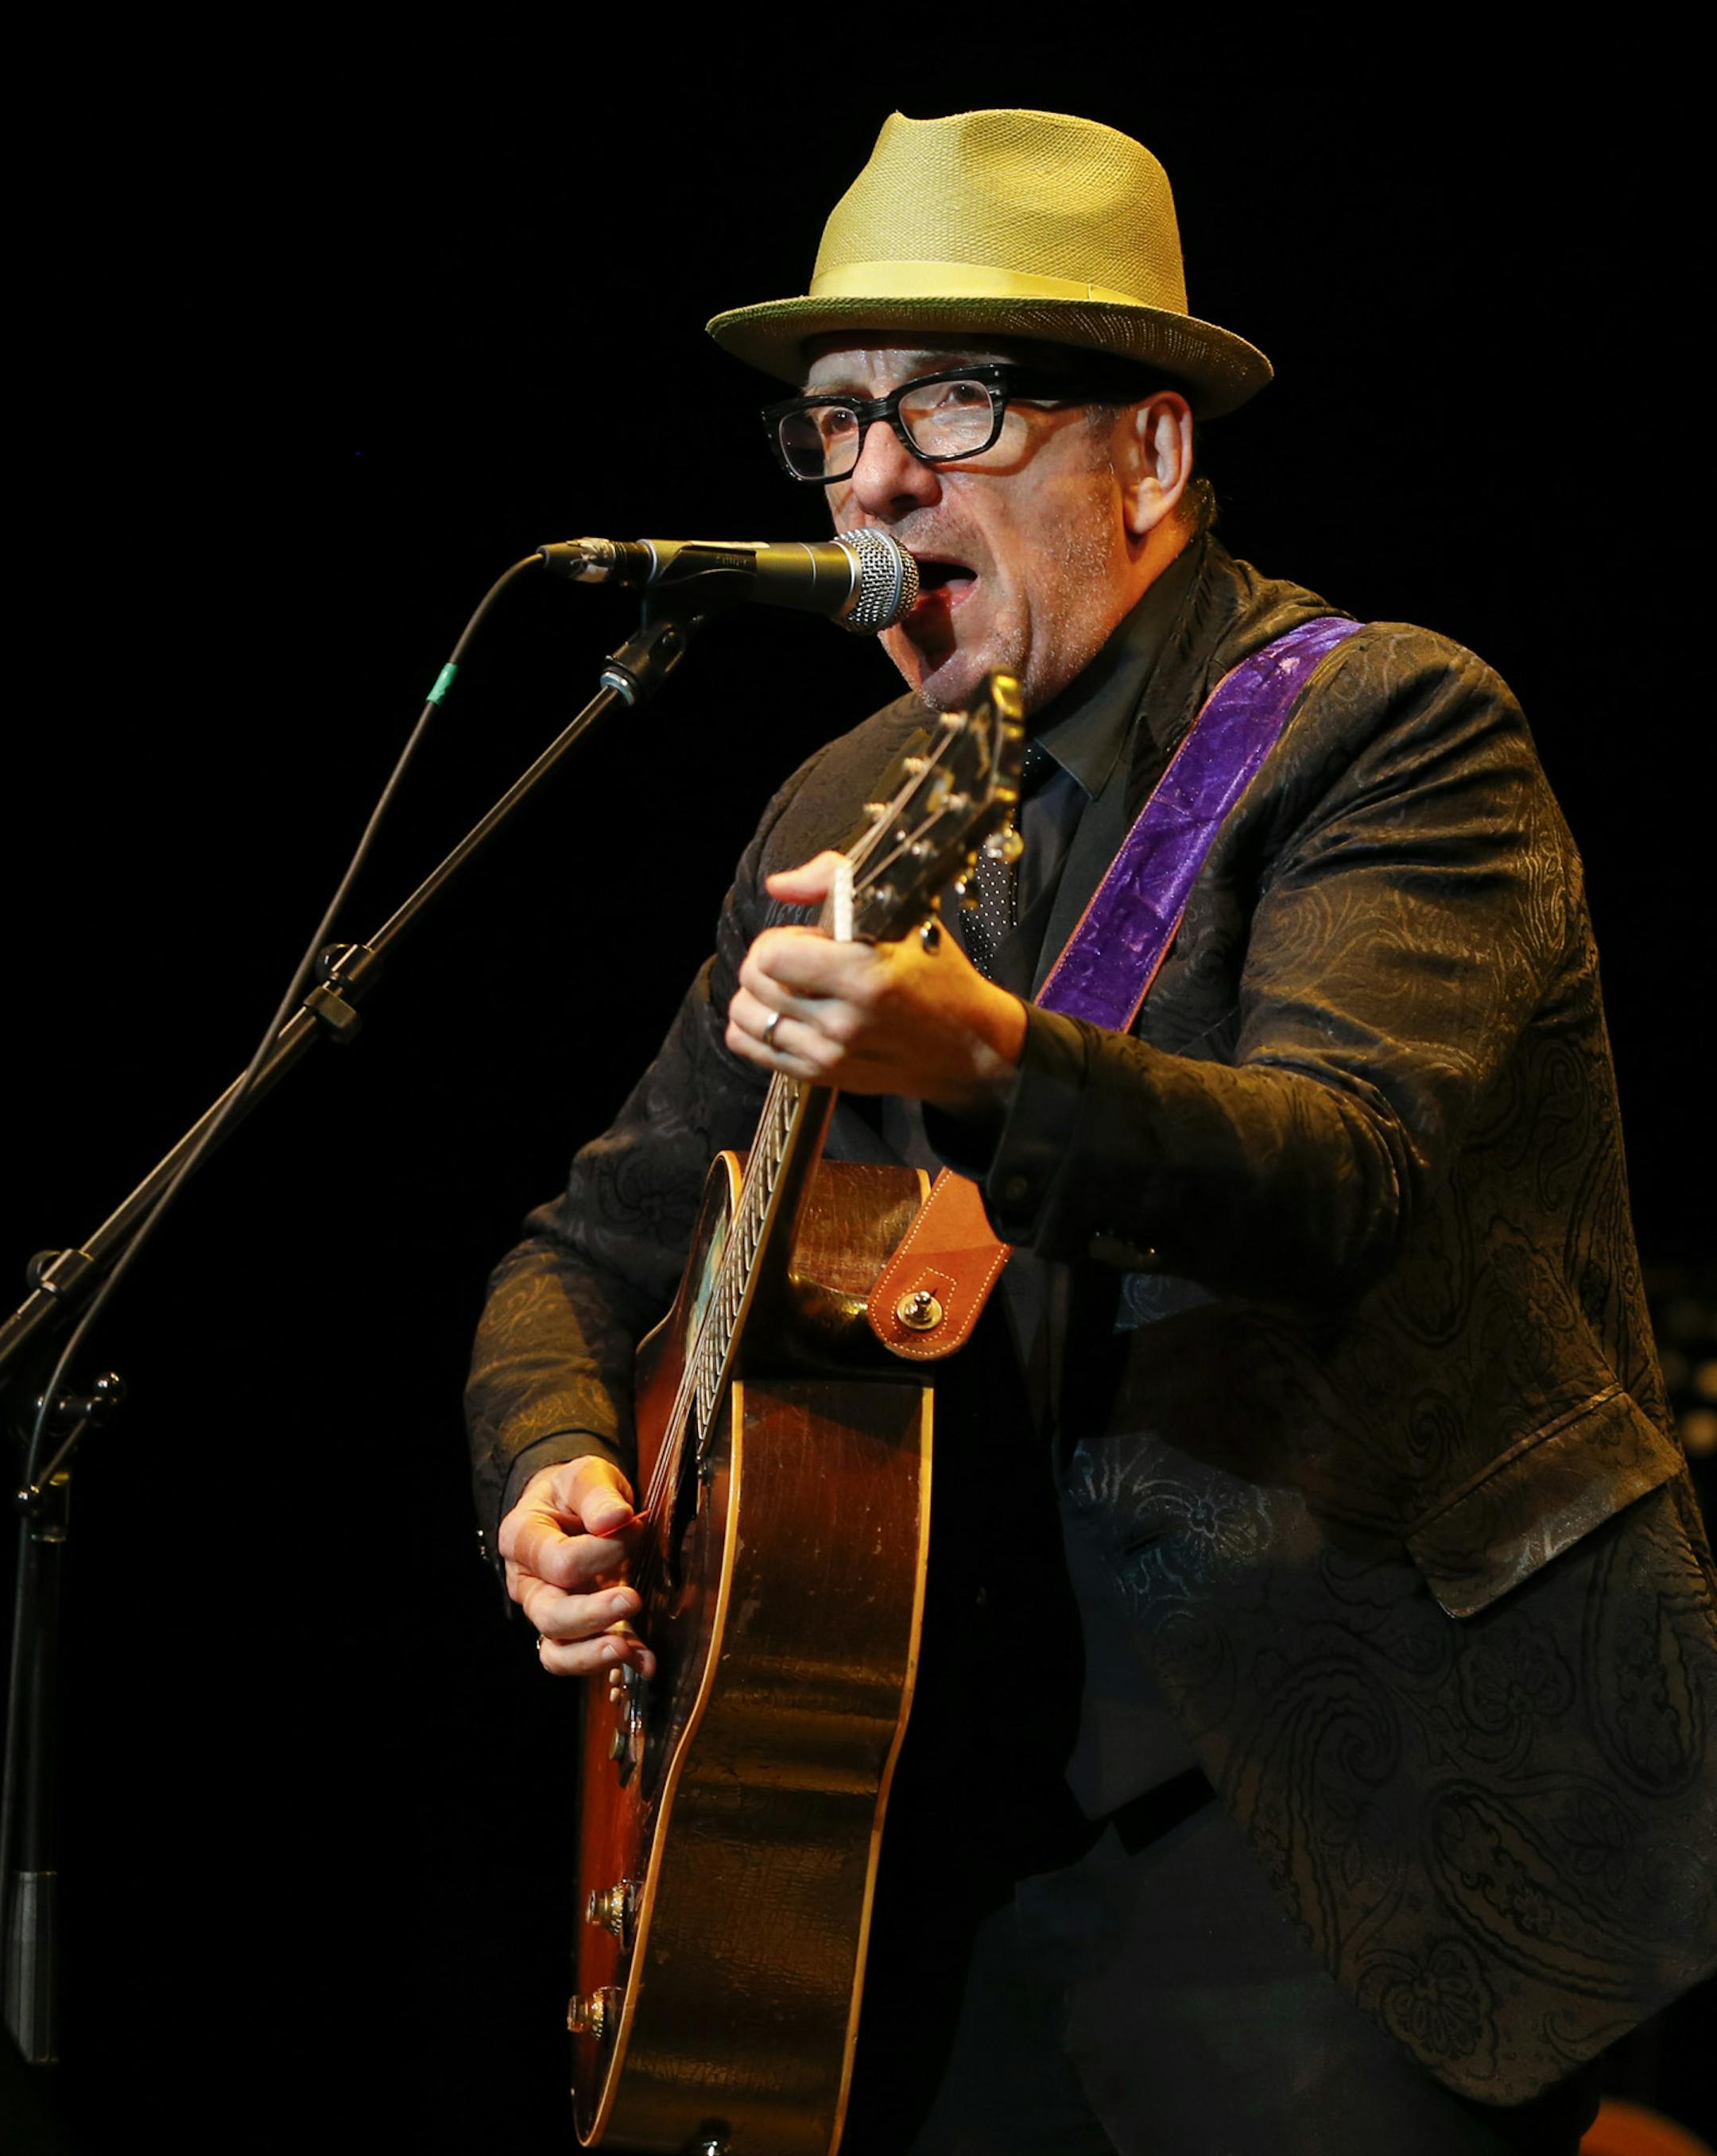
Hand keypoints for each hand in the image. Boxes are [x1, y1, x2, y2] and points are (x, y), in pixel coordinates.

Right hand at [498, 1456, 655, 1679]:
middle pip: (550, 1615)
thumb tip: (615, 1519)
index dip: (600, 1553)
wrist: (572, 1506)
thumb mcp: (585, 1475)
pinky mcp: (570, 1631)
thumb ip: (597, 1495)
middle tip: (632, 1599)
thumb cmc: (575, 1492)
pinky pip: (579, 1659)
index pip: (557, 1561)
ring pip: (556, 1650)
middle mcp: (527, 1583)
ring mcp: (545, 1611)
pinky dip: (610, 1665)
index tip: (636, 1529)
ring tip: (630, 1649)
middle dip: (592, 1613)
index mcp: (522, 1539)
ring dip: (595, 1654)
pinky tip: (643, 1661)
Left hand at [727, 852, 1026, 1111]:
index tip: (808, 939)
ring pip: (744, 1017)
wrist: (969, 1048)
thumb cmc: (939, 975)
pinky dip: (754, 1026)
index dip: (782, 937)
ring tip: (790, 987)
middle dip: (767, 960)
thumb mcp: (904, 914)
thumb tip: (779, 885)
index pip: (772, 955)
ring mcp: (828, 1055)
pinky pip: (751, 1048)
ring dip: (758, 994)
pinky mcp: (820, 1077)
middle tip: (798, 960)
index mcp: (865, 977)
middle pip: (754, 981)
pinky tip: (783, 1013)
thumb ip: (835, 881)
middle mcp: (842, 1022)